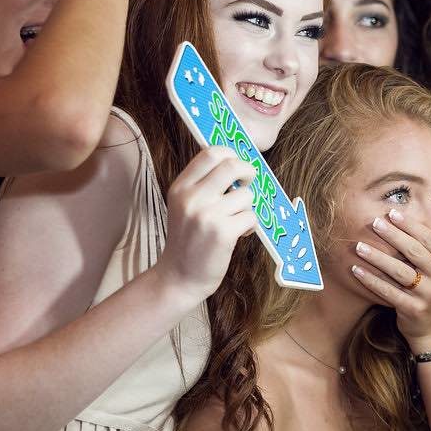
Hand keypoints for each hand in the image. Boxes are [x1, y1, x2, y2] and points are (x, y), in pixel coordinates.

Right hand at [155, 146, 256, 301]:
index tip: (236, 166)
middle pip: (232, 165)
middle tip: (248, 183)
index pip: (210, 153)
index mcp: (181, 187)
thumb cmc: (188, 240)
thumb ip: (203, 184)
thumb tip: (238, 163)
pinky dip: (250, 225)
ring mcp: (207, 215)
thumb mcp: (184, 206)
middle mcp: (191, 198)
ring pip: (246, 194)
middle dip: (248, 172)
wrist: (178, 277)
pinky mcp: (223, 233)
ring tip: (237, 220)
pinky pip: (251, 216)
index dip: (230, 155)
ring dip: (248, 207)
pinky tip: (239, 234)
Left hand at [350, 209, 430, 348]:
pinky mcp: (414, 309)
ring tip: (359, 246)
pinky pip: (389, 292)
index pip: (430, 238)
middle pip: (415, 251)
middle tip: (374, 223)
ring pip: (400, 271)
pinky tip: (357, 270)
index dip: (411, 225)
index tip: (392, 213)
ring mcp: (429, 294)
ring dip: (377, 257)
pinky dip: (372, 281)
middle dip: (393, 235)